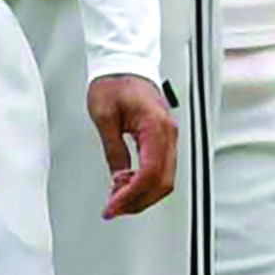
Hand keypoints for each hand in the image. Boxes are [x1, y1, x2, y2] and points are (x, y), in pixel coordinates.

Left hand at [91, 76, 178, 215]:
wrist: (125, 64)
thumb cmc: (115, 84)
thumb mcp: (104, 118)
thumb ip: (114, 151)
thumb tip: (118, 179)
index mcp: (155, 127)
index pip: (150, 173)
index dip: (131, 195)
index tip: (113, 206)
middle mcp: (169, 134)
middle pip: (163, 182)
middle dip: (138, 201)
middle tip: (114, 209)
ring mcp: (170, 137)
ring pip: (165, 179)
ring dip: (142, 194)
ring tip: (118, 199)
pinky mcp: (165, 139)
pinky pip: (162, 168)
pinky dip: (146, 182)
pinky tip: (127, 183)